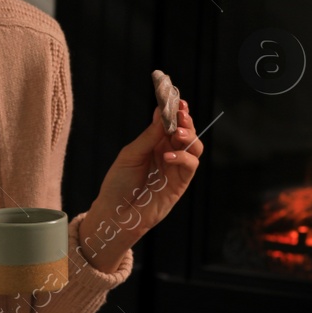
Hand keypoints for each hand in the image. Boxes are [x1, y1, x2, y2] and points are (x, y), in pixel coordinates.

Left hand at [82, 97, 203, 265]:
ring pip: (195, 147)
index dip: (176, 111)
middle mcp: (168, 153)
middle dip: (186, 120)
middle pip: (187, 132)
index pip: (170, 123)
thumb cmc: (118, 184)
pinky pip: (190, 166)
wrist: (116, 213)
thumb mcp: (131, 154)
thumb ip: (149, 136)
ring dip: (190, 136)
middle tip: (181, 113)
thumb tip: (161, 113)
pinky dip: (183, 157)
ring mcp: (175, 169)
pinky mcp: (180, 184)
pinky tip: (168, 156)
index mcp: (155, 143)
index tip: (177, 99)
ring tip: (178, 133)